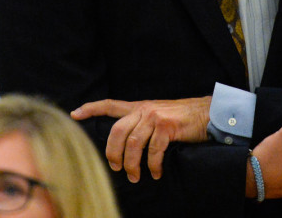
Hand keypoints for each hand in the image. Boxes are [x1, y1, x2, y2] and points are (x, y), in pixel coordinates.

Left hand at [71, 97, 210, 181]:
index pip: (111, 105)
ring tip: (136, 177)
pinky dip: (153, 165)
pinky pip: (153, 151)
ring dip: (132, 165)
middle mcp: (144, 109)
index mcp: (139, 106)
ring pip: (133, 144)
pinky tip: (156, 173)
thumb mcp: (158, 114)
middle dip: (113, 154)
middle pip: (116, 131)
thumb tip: (126, 145)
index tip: (74, 114)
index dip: (92, 108)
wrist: (207, 112)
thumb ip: (142, 123)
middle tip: (116, 168)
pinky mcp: (167, 126)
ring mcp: (155, 117)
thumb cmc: (183, 118)